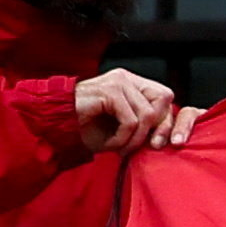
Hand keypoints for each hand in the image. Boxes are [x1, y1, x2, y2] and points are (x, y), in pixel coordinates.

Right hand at [65, 69, 187, 156]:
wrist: (56, 128)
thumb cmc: (87, 130)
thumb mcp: (124, 131)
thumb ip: (146, 127)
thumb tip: (169, 136)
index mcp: (131, 84)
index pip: (165, 97)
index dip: (167, 121)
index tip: (159, 144)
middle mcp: (126, 79)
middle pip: (164, 100)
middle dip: (159, 128)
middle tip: (143, 147)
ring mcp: (117, 82)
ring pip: (147, 114)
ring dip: (135, 139)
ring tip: (119, 147)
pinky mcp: (108, 91)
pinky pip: (131, 121)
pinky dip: (123, 138)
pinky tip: (110, 144)